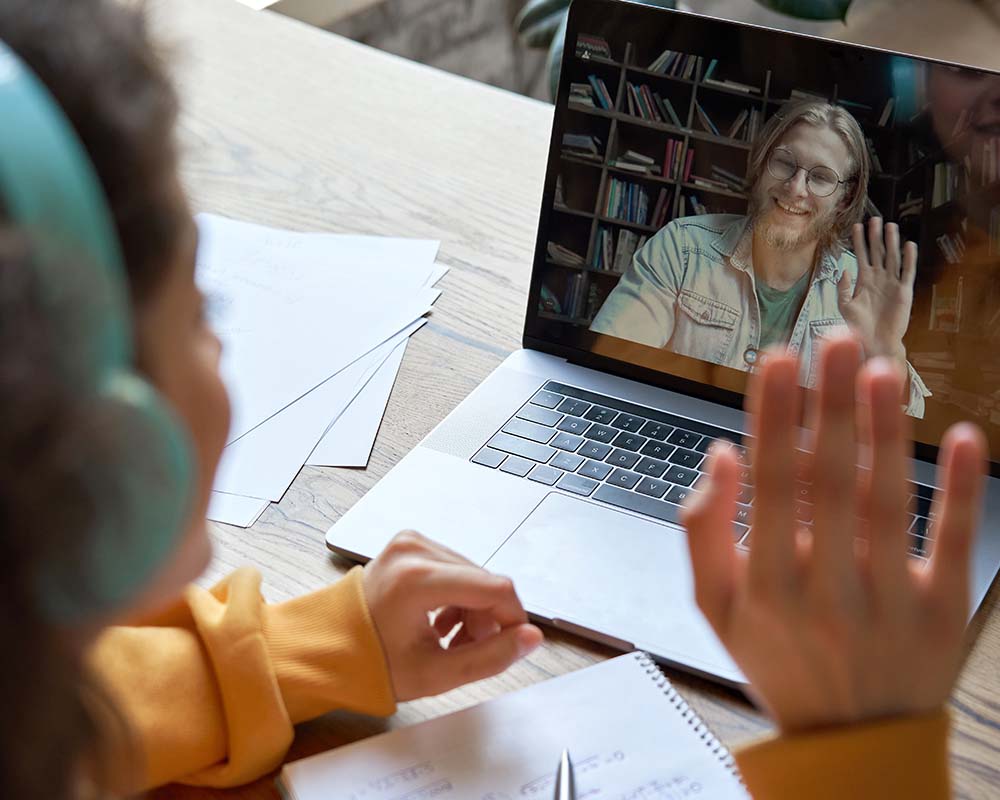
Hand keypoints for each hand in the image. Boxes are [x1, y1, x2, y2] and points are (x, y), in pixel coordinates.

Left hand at [362, 530, 542, 701]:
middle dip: (488, 618)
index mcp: (417, 579)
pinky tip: (441, 621)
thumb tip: (530, 639)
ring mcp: (410, 542)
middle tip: (466, 649)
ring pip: (472, 574)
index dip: (514, 619)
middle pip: (485, 580)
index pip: (495, 588)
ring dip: (473, 608)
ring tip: (450, 639)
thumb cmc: (372, 663)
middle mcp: (414, 550)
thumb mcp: (437, 673)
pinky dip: (457, 594)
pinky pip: (454, 567)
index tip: (512, 644)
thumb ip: (491, 657)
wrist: (327, 647)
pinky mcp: (410, 542)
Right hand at [682, 335, 986, 731]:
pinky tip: (962, 436)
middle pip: (829, 482)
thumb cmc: (776, 657)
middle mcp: (825, 591)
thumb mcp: (715, 607)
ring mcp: (888, 602)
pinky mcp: (943, 612)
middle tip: (835, 340)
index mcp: (764, 586)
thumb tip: (721, 454)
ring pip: (887, 503)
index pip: (769, 485)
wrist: (851, 741)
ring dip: (885, 432)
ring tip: (881, 371)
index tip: (777, 360)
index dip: (773, 418)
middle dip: (830, 406)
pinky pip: (955, 543)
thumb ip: (703, 532)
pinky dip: (961, 489)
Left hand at [837, 218, 915, 360]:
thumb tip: (844, 270)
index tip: (856, 226)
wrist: (875, 342)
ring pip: (892, 258)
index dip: (859, 242)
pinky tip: (908, 245)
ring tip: (890, 226)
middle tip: (875, 219)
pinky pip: (907, 272)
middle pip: (878, 252)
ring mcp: (891, 284)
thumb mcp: (845, 306)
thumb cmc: (858, 327)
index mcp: (864, 281)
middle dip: (875, 236)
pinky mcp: (904, 292)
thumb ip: (843, 288)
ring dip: (891, 242)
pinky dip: (908, 259)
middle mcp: (878, 279)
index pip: (861, 256)